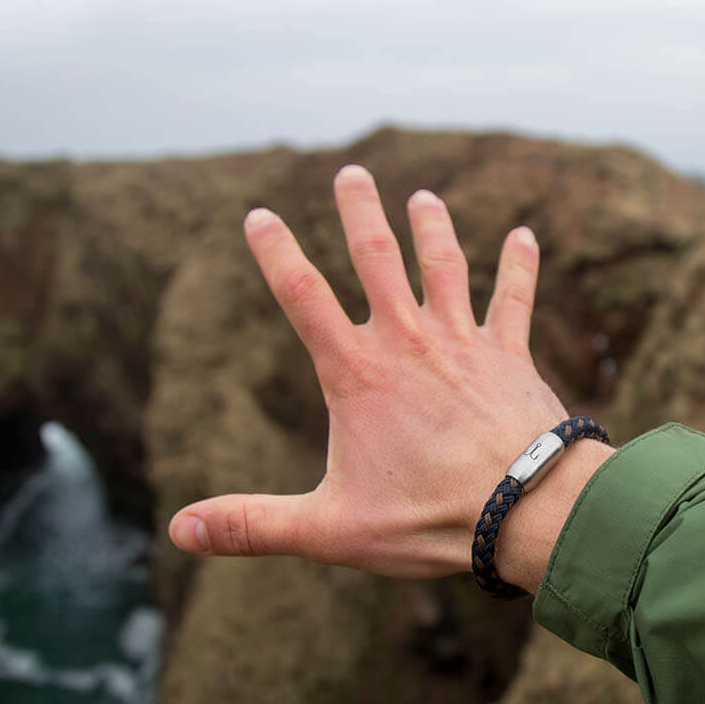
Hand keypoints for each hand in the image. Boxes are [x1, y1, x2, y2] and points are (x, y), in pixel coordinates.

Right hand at [167, 164, 608, 586]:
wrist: (524, 510)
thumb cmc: (428, 521)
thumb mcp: (329, 530)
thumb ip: (254, 525)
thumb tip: (180, 530)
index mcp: (357, 374)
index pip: (302, 298)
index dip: (276, 253)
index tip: (258, 215)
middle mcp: (407, 342)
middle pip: (377, 259)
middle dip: (360, 213)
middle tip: (352, 173)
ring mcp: (462, 343)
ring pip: (444, 267)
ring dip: (432, 228)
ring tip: (424, 198)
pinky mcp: (510, 357)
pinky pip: (513, 300)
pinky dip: (519, 266)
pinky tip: (524, 236)